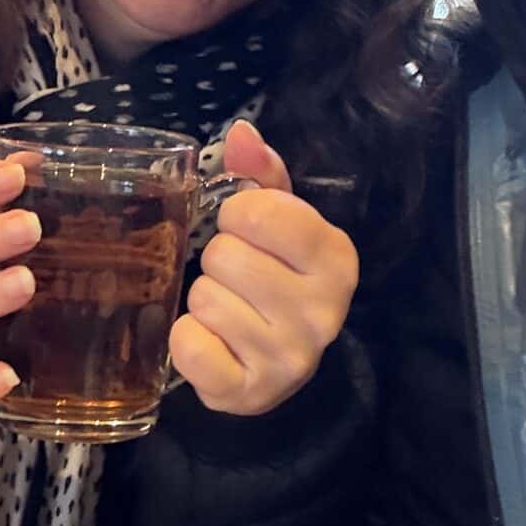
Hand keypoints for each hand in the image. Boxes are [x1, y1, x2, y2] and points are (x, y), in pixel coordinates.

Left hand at [169, 120, 358, 416]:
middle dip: (219, 262)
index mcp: (337, 259)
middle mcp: (323, 312)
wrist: (275, 364)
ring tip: (229, 312)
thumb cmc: (275, 278)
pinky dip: (187, 341)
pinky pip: (188, 347)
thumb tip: (241, 133)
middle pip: (224, 255)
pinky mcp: (249, 393)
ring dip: (203, 302)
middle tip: (238, 280)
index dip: (240, 216)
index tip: (249, 232)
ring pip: (203, 299)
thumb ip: (261, 173)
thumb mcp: (279, 221)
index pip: (261, 211)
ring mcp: (289, 359)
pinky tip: (214, 344)